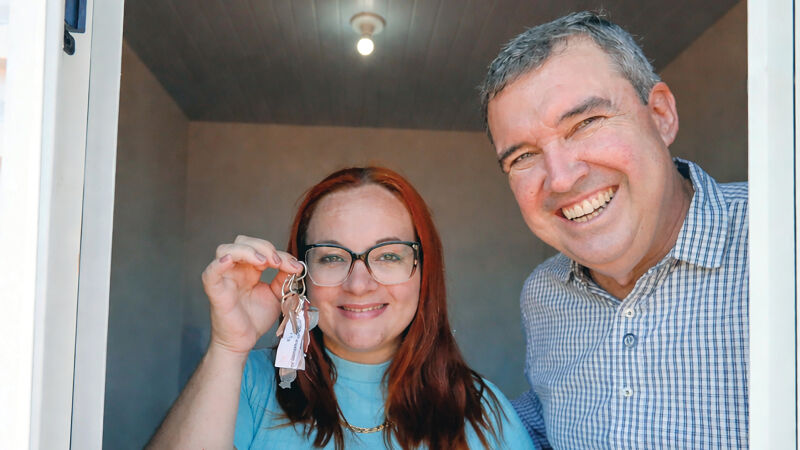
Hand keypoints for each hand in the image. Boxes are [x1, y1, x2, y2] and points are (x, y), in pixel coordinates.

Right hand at [201, 235, 302, 354]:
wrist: (243, 342)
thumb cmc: (255, 318)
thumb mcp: (277, 295)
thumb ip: (284, 278)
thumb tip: (296, 264)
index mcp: (249, 269)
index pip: (261, 249)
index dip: (279, 253)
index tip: (295, 267)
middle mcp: (235, 270)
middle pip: (242, 242)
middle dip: (263, 247)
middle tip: (277, 262)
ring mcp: (223, 278)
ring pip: (226, 249)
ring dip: (247, 251)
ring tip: (263, 262)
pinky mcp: (215, 291)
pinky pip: (210, 272)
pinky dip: (219, 263)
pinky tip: (230, 260)